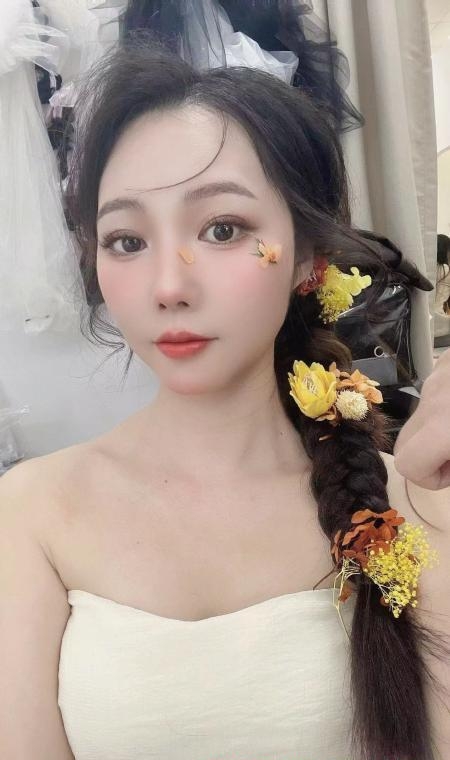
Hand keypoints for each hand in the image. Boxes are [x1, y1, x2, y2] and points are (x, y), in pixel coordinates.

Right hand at [393, 348, 449, 488]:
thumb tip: (445, 467)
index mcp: (444, 423)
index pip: (406, 465)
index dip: (429, 479)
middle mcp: (432, 396)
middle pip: (404, 441)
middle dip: (427, 456)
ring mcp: (439, 372)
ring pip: (420, 416)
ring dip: (439, 430)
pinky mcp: (446, 359)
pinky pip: (435, 392)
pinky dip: (447, 406)